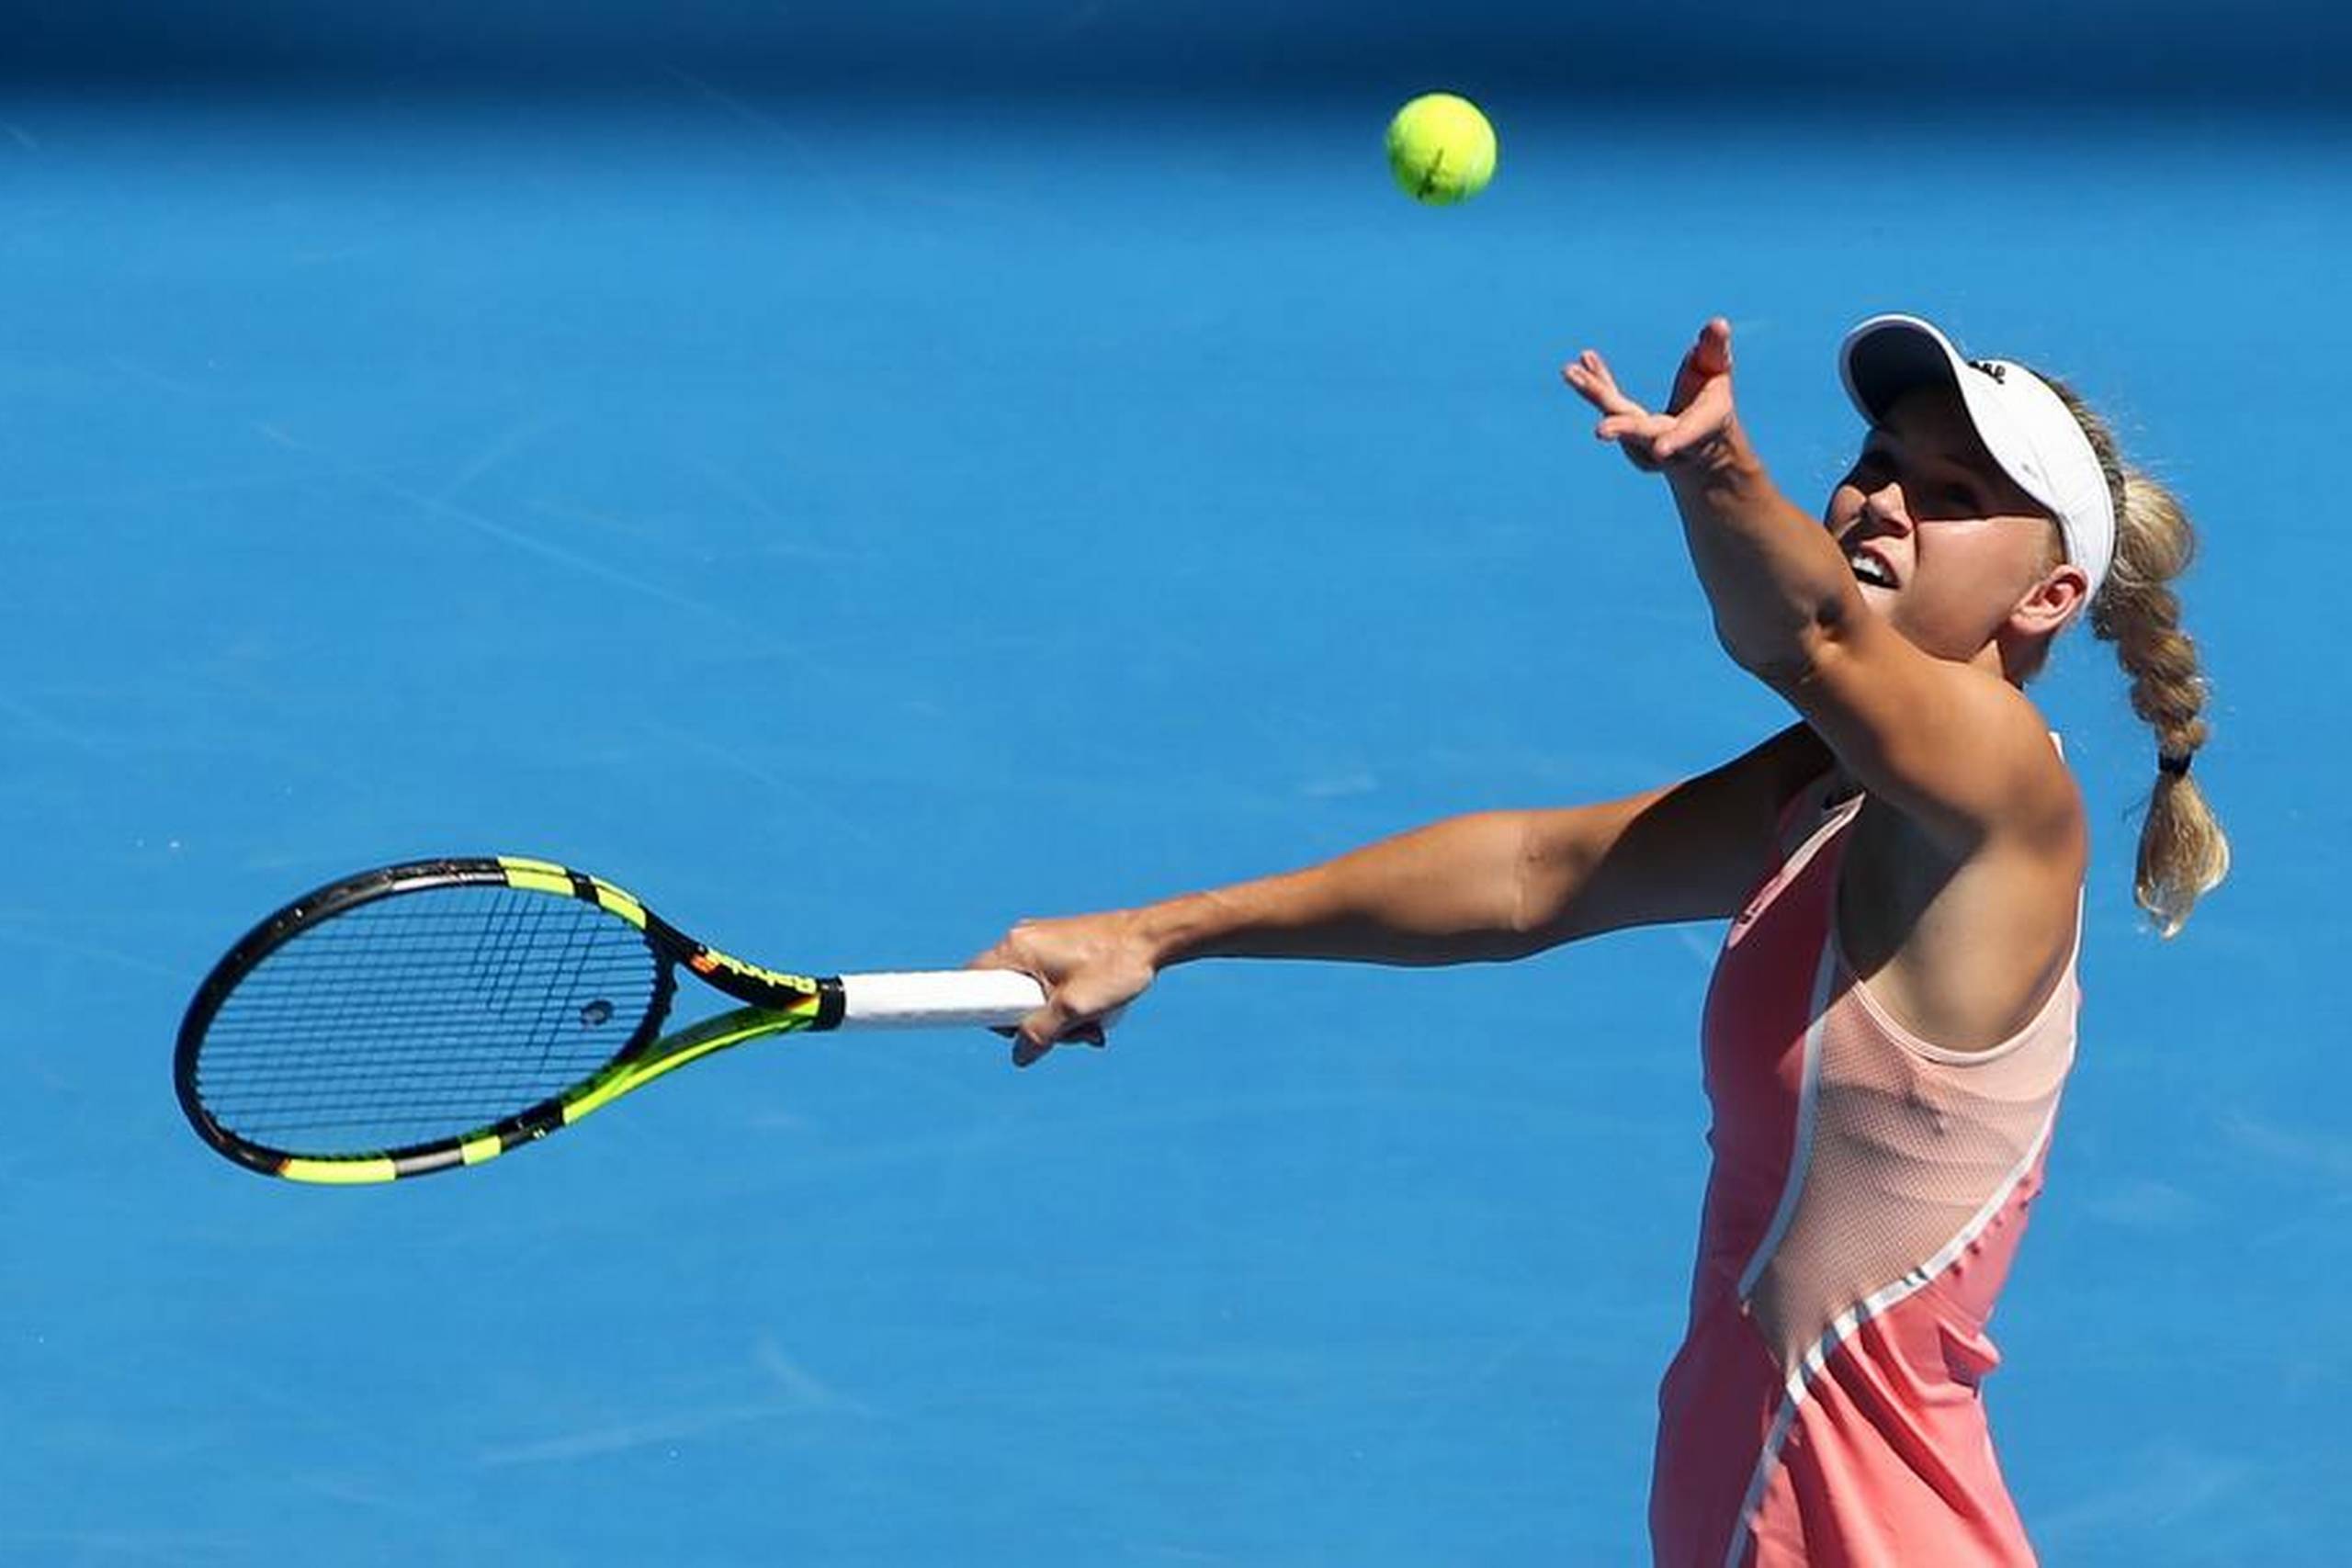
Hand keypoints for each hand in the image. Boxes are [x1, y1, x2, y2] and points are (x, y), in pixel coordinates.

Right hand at [968, 910, 1158, 1067]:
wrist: (1155, 938)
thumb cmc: (1116, 967)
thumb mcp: (1075, 1009)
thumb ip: (1041, 1034)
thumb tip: (1020, 1057)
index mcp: (1017, 947)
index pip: (973, 980)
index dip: (982, 1011)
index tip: (1008, 1030)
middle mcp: (1024, 940)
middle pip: (1006, 993)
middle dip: (1035, 1022)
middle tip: (1068, 1032)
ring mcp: (1043, 942)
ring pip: (1032, 993)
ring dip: (1058, 1017)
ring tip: (1092, 1024)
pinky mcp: (1061, 947)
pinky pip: (1050, 983)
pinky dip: (1068, 1003)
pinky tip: (1096, 1012)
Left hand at [1561, 317, 1738, 473]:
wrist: (1697, 444)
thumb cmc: (1712, 403)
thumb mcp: (1719, 373)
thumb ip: (1715, 350)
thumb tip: (1718, 323)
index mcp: (1702, 428)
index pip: (1689, 435)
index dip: (1677, 441)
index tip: (1662, 450)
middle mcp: (1671, 441)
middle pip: (1644, 433)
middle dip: (1624, 430)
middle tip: (1601, 431)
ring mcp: (1644, 442)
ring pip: (1619, 418)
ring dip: (1595, 393)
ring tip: (1570, 372)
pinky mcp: (1625, 433)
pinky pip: (1610, 405)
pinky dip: (1597, 383)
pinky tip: (1585, 359)